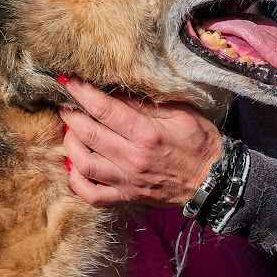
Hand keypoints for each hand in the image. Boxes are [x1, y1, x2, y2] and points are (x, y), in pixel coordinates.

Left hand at [58, 77, 222, 206]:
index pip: (104, 109)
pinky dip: (76, 180)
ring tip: (70, 129)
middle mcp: (132, 158)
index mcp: (146, 134)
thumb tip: (114, 90)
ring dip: (70, 143)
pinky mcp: (126, 197)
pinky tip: (74, 164)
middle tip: (64, 102)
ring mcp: (127, 181)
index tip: (67, 80)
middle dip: (70, 114)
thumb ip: (145, 103)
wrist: (212, 179)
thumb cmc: (198, 141)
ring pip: (82, 163)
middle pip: (87, 133)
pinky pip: (91, 194)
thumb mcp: (179, 112)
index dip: (81, 93)